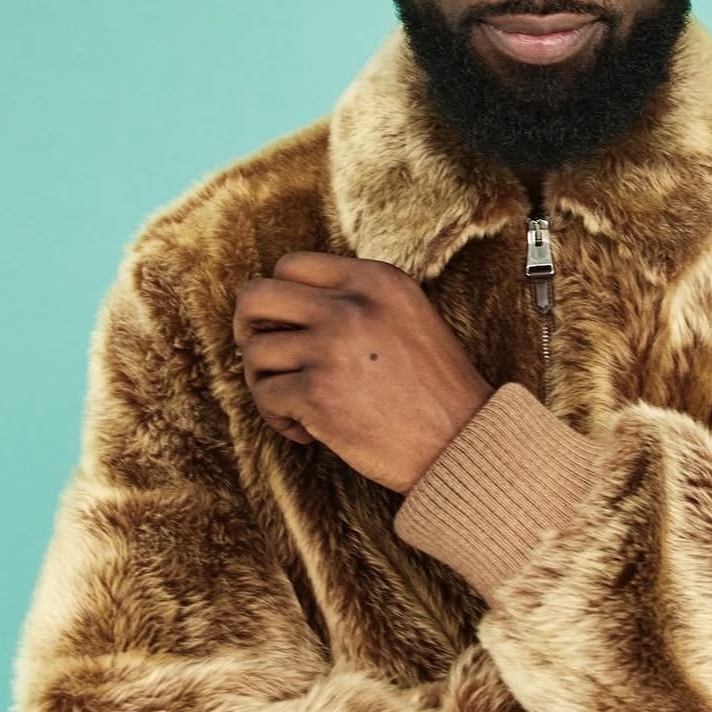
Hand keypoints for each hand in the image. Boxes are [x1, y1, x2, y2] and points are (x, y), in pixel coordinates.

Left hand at [233, 252, 494, 493]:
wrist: (463, 445)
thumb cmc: (435, 391)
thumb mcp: (407, 318)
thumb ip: (357, 302)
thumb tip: (283, 310)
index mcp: (375, 280)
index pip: (291, 266)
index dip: (278, 300)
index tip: (286, 331)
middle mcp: (350, 305)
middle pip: (255, 296)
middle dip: (248, 331)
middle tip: (265, 360)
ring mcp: (331, 347)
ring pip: (255, 352)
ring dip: (264, 383)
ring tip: (293, 407)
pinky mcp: (317, 393)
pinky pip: (266, 396)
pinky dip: (278, 418)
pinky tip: (306, 433)